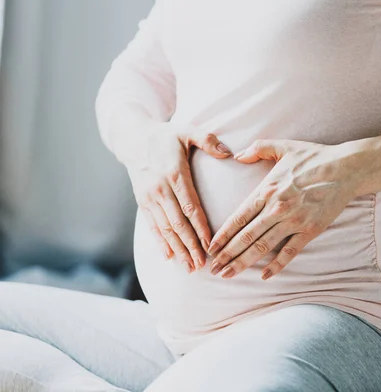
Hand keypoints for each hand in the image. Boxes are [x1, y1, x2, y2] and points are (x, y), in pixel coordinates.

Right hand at [121, 121, 231, 272]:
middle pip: (177, 223)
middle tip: (202, 265)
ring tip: (189, 267)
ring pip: (165, 228)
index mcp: (174, 174)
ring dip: (177, 249)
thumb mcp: (187, 131)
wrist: (133, 139)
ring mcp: (149, 198)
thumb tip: (228, 153)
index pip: (190, 206)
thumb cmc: (166, 136)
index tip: (210, 244)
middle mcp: (160, 189)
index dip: (200, 227)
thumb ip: (208, 140)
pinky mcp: (142, 202)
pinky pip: (152, 226)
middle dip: (190, 246)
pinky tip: (169, 257)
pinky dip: (160, 243)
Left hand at [207, 139, 367, 279]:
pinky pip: (290, 252)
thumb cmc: (314, 157)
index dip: (222, 235)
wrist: (346, 168)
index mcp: (266, 190)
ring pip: (262, 246)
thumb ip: (257, 148)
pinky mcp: (310, 230)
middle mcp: (276, 208)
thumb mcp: (283, 146)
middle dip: (227, 254)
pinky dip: (277, 266)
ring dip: (243, 262)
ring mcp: (293, 221)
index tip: (210, 248)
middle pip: (245, 236)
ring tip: (228, 275)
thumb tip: (238, 155)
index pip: (238, 217)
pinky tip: (264, 276)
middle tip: (213, 269)